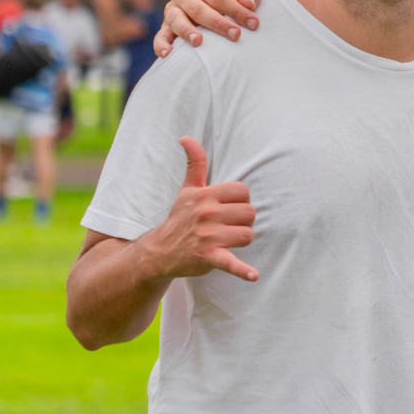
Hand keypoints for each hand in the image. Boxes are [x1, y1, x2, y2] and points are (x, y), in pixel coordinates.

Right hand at [141, 137, 258, 281]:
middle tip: (227, 226)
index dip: (240, 201)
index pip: (244, 192)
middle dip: (243, 221)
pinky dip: (242, 270)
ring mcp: (208, 236)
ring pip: (247, 235)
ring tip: (226, 241)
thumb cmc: (180, 217)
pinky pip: (231, 263)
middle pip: (250, 213)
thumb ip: (194, 163)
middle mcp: (206, 214)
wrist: (160, 251)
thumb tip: (186, 138)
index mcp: (205, 195)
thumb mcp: (187, 189)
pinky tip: (253, 275)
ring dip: (241, 240)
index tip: (228, 209)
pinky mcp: (209, 257)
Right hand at [154, 0, 266, 56]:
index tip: (254, 24)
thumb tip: (248, 2)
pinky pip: (161, 35)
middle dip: (217, 23)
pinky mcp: (167, 27)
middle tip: (236, 35)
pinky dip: (162, 44)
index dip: (236, 10)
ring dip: (187, 31)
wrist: (224, 7)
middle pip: (198, 9)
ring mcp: (172, 10)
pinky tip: (168, 54)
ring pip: (176, 20)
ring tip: (199, 42)